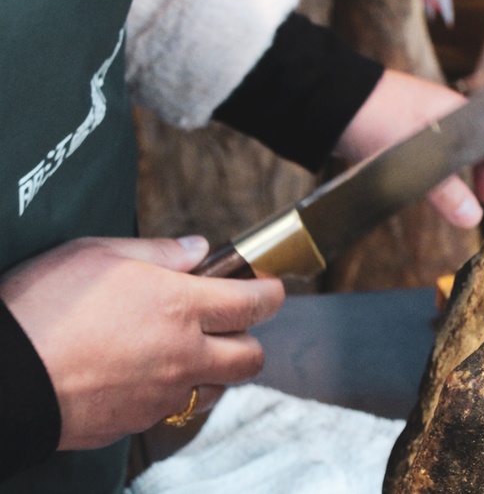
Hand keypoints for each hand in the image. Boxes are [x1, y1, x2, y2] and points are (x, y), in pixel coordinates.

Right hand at [0, 236, 283, 450]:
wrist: (3, 375)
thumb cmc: (41, 309)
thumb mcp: (97, 254)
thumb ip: (158, 252)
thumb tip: (196, 249)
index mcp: (180, 306)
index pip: (254, 302)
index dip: (271, 292)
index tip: (270, 287)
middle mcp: (183, 354)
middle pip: (251, 357)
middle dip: (251, 339)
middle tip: (232, 323)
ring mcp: (163, 393)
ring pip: (217, 388)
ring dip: (215, 370)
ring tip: (187, 350)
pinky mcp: (139, 421)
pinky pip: (173, 407)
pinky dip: (171, 391)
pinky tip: (145, 373)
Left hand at [337, 69, 483, 227]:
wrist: (334, 102)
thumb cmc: (377, 116)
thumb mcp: (417, 159)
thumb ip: (447, 191)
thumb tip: (473, 218)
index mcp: (467, 116)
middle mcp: (458, 122)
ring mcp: (439, 132)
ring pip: (476, 159)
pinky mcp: (419, 144)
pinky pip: (452, 164)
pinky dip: (461, 181)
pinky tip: (459, 197)